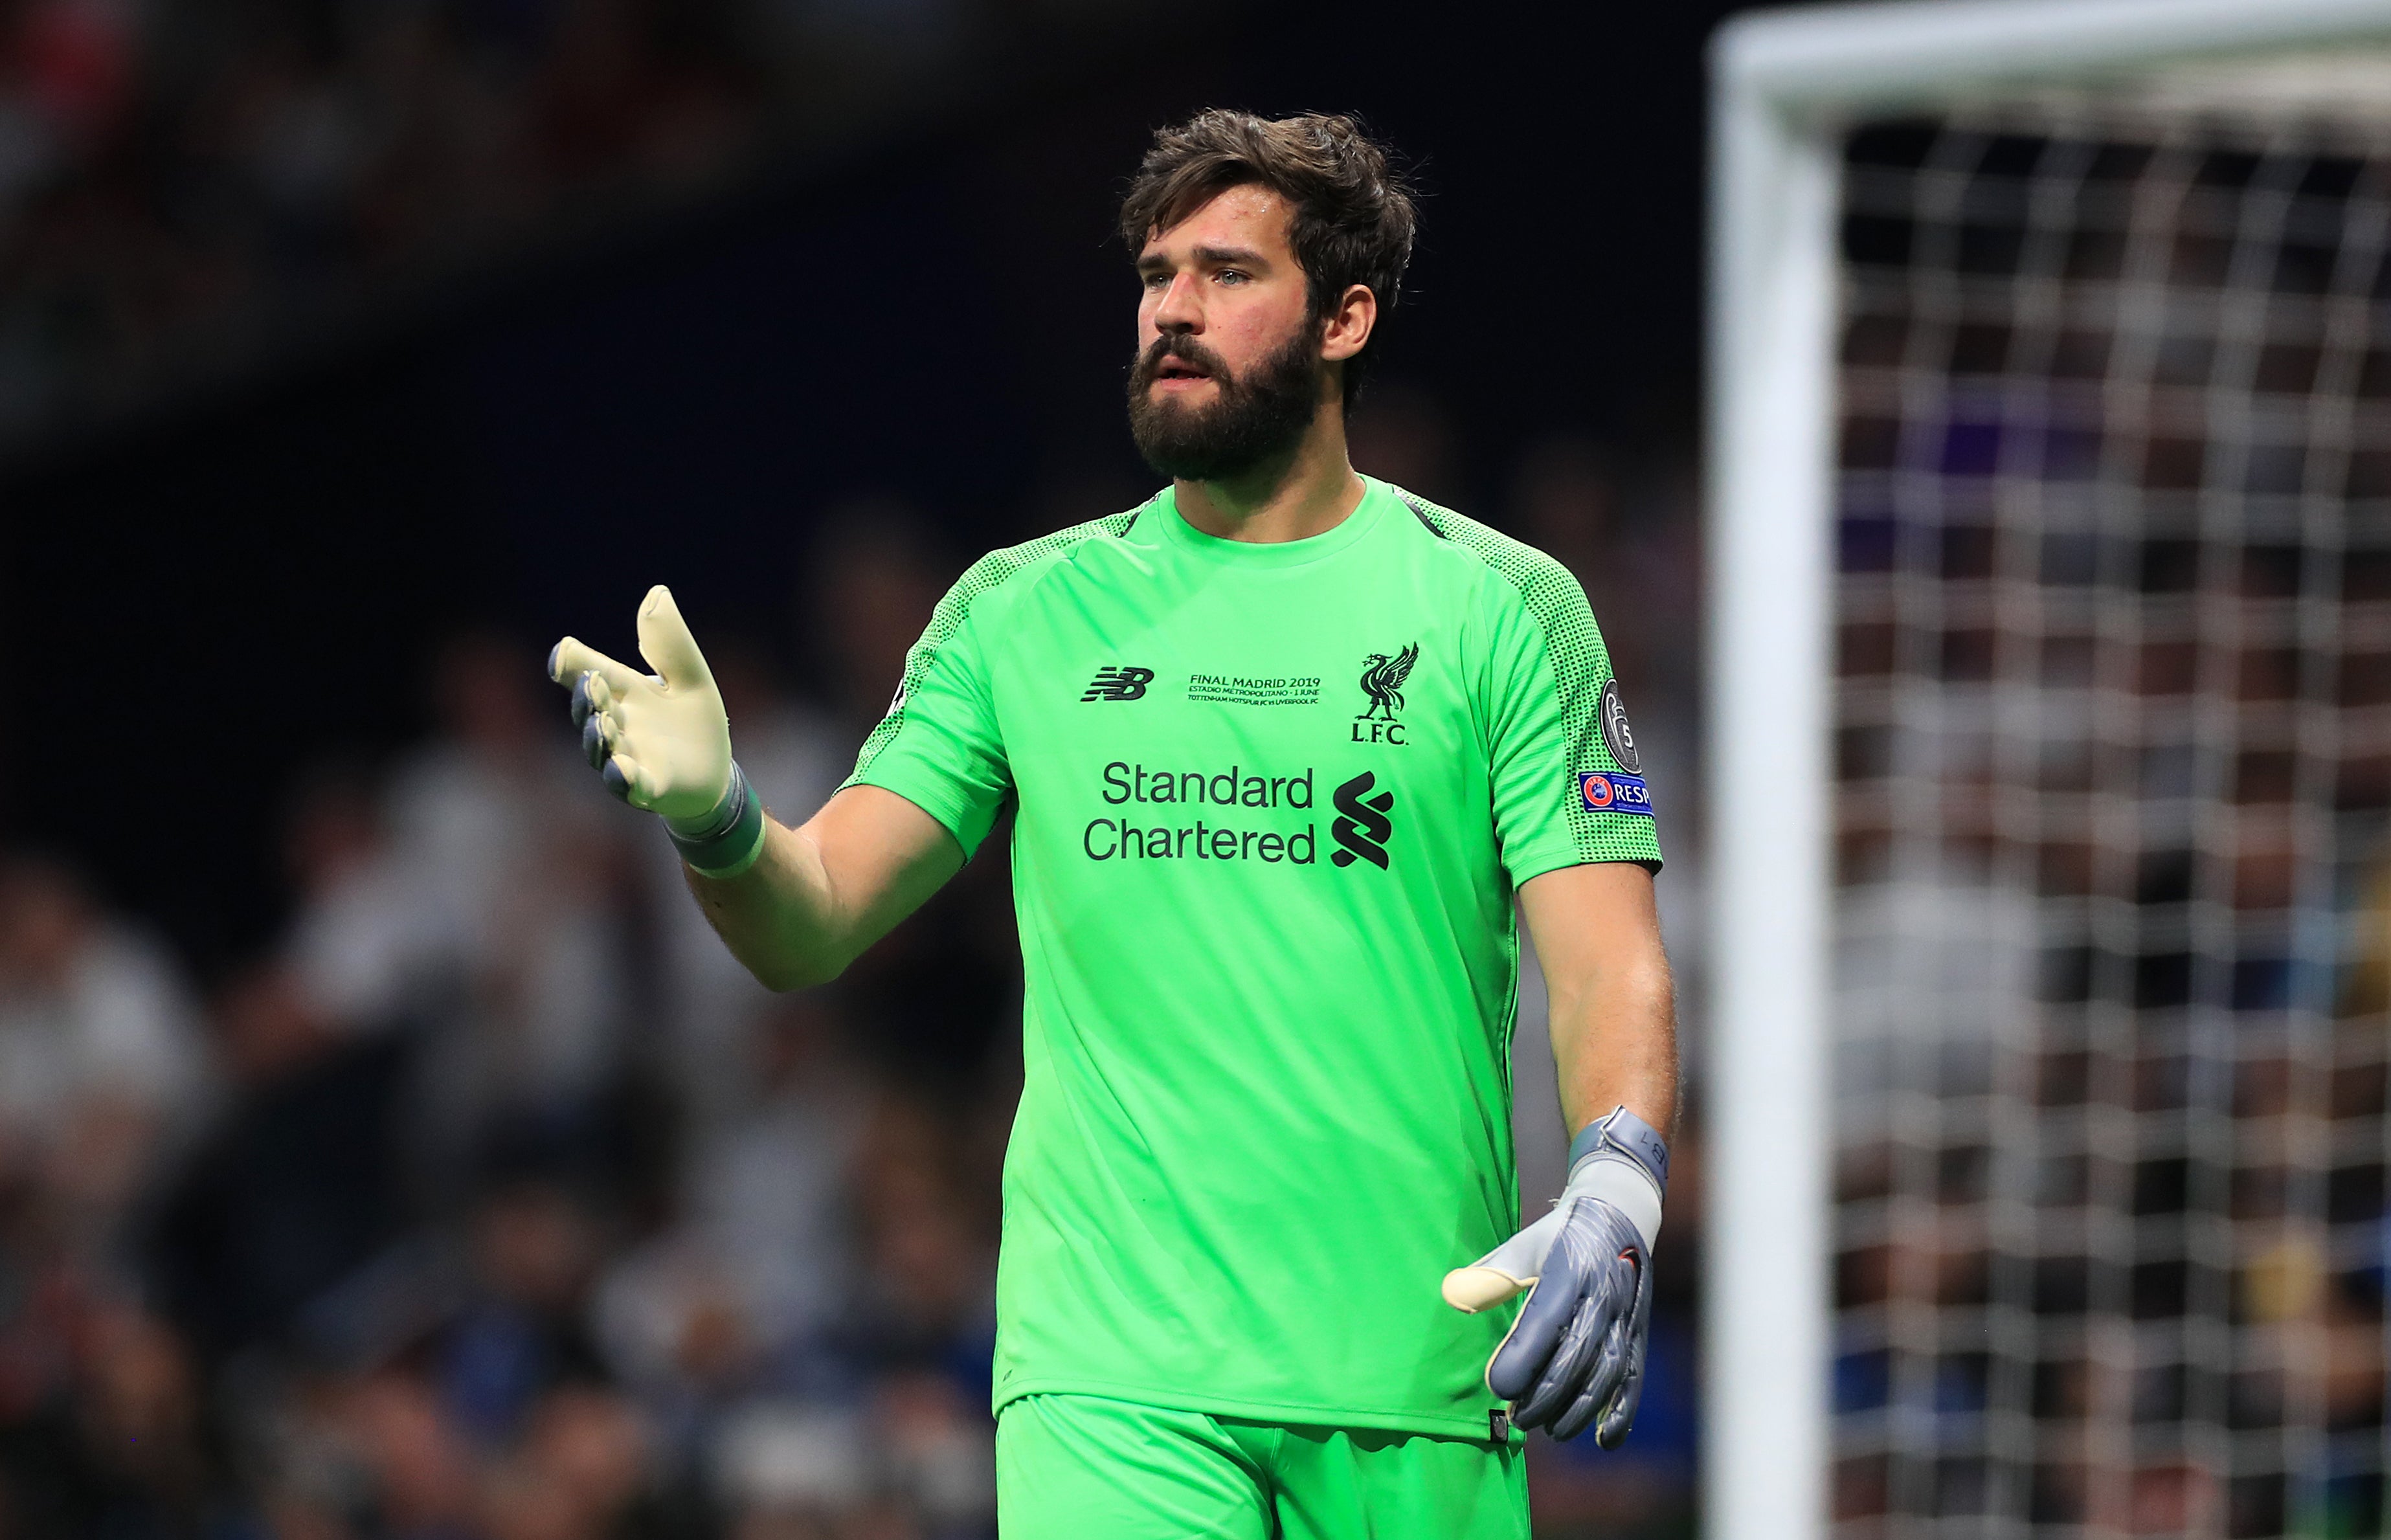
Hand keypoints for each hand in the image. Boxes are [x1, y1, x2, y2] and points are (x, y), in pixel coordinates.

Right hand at [548, 585, 732, 820]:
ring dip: (597, 735)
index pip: (590, 672)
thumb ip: (671, 642)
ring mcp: (627, 758)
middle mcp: (617, 724)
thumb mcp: (690, 675)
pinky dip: (621, 777)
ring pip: (600, 748)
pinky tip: (620, 767)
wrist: (716, 773)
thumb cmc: (695, 722)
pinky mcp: (647, 787)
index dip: (573, 662)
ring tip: (601, 721)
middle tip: (592, 681)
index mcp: (624, 692)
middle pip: (590, 710)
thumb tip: (657, 592)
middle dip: (587, 697)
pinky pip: (628, 784)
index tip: (563, 652)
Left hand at [1442, 1107, 1663, 1444]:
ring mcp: (1625, 1317)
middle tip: (1516, 1420)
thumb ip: (1492, 1274)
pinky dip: (1622, 1412)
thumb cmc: (1560, 1235)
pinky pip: (1634, 1377)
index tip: (1496, 1387)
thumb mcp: (1525, 1243)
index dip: (1521, 1359)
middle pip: (1576, 1357)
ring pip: (1606, 1373)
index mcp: (1568, 1271)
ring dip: (1578, 1410)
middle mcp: (1601, 1296)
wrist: (1621, 1213)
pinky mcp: (1638, 1332)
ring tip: (1549, 1430)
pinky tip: (1603, 1440)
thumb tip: (1452, 1294)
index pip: (1544, 1323)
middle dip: (1545, 1396)